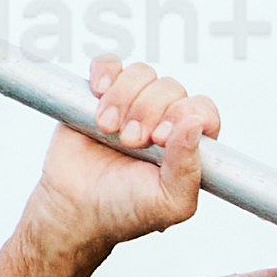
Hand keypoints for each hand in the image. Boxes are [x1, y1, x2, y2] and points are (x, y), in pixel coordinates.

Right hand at [24, 56, 216, 263]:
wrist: (74, 209)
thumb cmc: (125, 211)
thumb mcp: (168, 203)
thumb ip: (188, 168)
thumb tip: (196, 124)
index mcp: (187, 144)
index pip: (202, 110)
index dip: (184, 115)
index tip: (159, 138)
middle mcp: (163, 120)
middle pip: (171, 88)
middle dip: (148, 112)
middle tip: (129, 142)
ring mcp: (132, 105)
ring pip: (142, 74)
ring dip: (124, 98)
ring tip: (108, 129)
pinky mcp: (100, 95)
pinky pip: (110, 64)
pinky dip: (105, 73)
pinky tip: (99, 93)